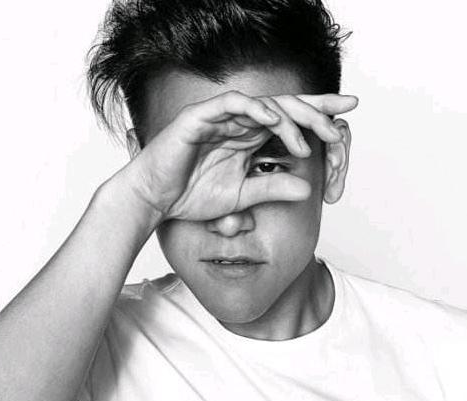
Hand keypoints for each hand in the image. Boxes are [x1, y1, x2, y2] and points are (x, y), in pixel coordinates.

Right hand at [123, 91, 357, 221]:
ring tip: (311, 136)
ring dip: (291, 117)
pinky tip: (275, 122)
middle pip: (285, 107)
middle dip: (316, 110)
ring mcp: (220, 117)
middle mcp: (239, 124)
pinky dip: (255, 109)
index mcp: (248, 138)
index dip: (316, 121)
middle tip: (342, 119)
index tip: (343, 126)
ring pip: (264, 104)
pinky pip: (232, 104)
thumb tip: (307, 190)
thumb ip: (272, 188)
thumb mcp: (242, 196)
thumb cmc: (191, 195)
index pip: (288, 123)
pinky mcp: (200, 117)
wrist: (155, 199)